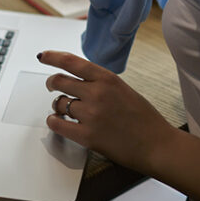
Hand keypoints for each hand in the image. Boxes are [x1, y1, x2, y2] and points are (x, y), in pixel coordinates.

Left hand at [38, 50, 174, 172]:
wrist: (156, 144)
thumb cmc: (144, 119)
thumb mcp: (123, 90)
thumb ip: (101, 84)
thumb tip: (78, 82)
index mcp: (108, 79)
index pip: (72, 62)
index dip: (53, 57)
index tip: (43, 56)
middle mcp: (97, 93)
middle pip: (60, 81)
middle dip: (52, 83)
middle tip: (51, 86)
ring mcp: (91, 115)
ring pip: (60, 103)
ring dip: (57, 106)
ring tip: (63, 109)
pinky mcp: (87, 136)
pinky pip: (58, 125)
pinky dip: (54, 122)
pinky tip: (56, 121)